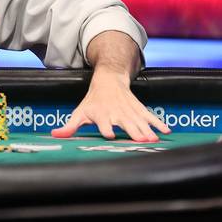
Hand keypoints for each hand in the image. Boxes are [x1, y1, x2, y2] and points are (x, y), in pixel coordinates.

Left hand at [51, 72, 169, 141]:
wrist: (108, 80)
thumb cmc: (92, 101)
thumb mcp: (80, 112)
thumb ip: (70, 126)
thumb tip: (55, 135)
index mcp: (101, 114)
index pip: (103, 122)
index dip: (106, 128)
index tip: (110, 135)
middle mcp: (116, 112)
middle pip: (125, 123)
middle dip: (133, 131)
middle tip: (141, 141)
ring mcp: (129, 110)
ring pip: (139, 121)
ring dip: (147, 130)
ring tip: (154, 139)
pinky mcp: (139, 108)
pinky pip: (150, 116)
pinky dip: (158, 123)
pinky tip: (166, 131)